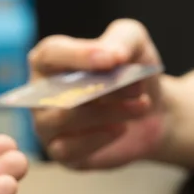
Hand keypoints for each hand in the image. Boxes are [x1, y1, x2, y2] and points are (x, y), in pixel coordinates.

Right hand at [29, 19, 166, 169]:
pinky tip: (121, 129)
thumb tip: (114, 55)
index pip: (52, 54)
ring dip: (106, 113)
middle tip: (137, 87)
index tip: (113, 60)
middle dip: (100, 89)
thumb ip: (122, 40)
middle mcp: (40, 93)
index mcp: (50, 59)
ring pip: (63, 119)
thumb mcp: (134, 45)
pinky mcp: (60, 152)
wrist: (152, 114)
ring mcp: (47, 125)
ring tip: (140, 107)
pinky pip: (68, 149)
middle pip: (57, 91)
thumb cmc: (132, 73)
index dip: (80, 56)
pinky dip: (98, 139)